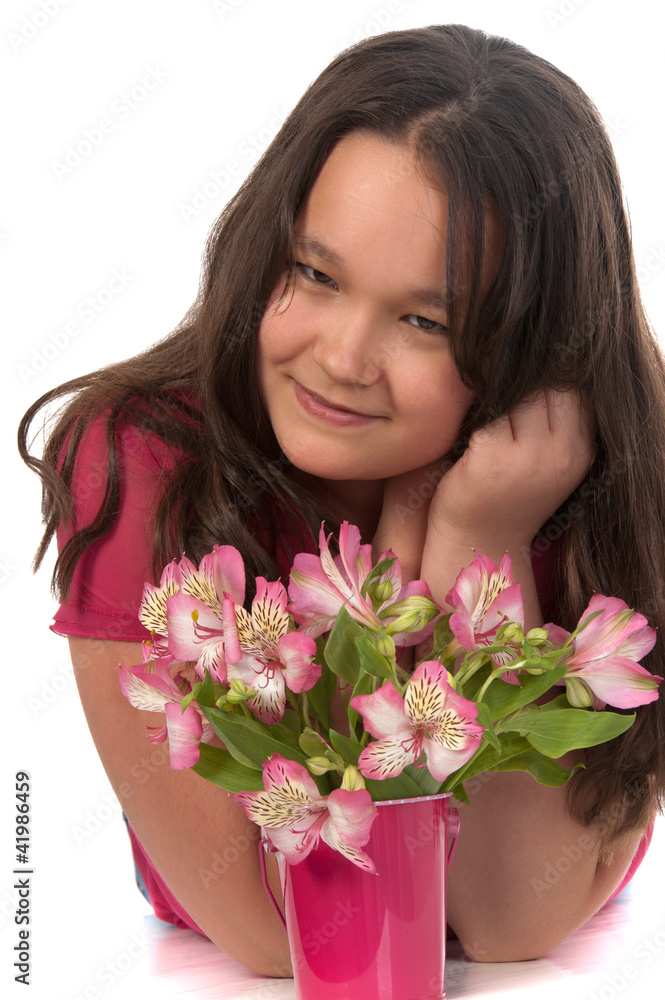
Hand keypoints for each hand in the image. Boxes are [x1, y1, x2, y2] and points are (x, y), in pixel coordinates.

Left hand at [427, 389, 594, 552]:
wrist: (478, 542)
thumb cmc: (508, 495)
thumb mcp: (548, 461)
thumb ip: (554, 421)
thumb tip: (541, 363)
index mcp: (579, 451)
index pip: (573, 388)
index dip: (548, 376)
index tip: (523, 382)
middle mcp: (559, 453)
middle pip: (546, 385)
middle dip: (522, 382)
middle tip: (500, 393)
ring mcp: (525, 457)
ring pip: (515, 395)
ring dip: (497, 396)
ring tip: (484, 413)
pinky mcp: (489, 457)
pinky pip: (485, 414)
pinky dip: (475, 418)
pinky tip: (468, 434)